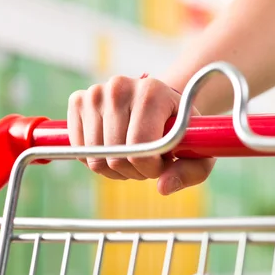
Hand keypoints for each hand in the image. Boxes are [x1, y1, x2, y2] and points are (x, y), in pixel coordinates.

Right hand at [67, 75, 215, 194]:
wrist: (157, 101)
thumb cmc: (178, 128)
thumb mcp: (196, 149)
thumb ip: (190, 171)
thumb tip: (163, 187)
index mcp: (152, 92)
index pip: (139, 148)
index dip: (151, 168)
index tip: (161, 163)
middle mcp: (120, 87)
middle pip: (115, 156)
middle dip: (132, 170)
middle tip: (145, 162)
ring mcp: (95, 93)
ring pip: (94, 157)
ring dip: (113, 168)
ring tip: (130, 156)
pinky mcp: (78, 101)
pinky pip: (79, 150)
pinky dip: (94, 160)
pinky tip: (111, 150)